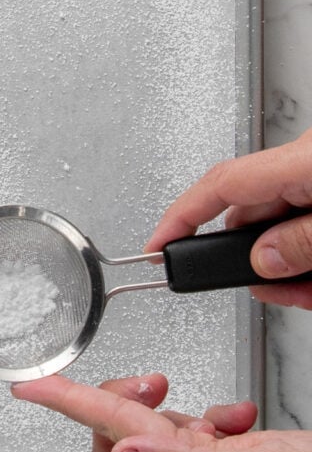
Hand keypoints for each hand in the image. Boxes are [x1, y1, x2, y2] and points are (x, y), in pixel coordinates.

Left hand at [12, 373, 311, 451]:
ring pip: (156, 426)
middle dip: (116, 396)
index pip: (109, 428)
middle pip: (120, 429)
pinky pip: (202, 427)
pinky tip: (231, 412)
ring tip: (170, 388)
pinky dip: (211, 409)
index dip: (65, 402)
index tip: (29, 386)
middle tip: (143, 380)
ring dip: (155, 400)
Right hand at [146, 127, 311, 308]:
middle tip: (269, 289)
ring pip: (277, 227)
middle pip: (251, 214)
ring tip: (307, 290)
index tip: (156, 247)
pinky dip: (304, 259)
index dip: (180, 216)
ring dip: (286, 267)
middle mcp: (304, 163)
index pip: (220, 184)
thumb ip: (299, 243)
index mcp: (301, 161)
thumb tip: (261, 260)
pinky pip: (299, 226)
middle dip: (254, 260)